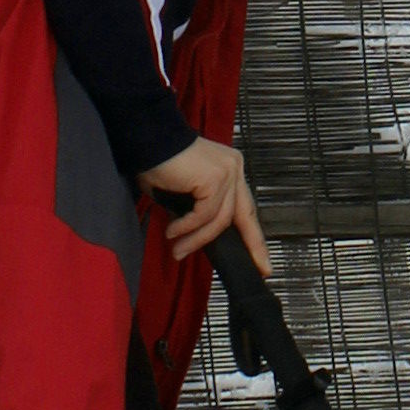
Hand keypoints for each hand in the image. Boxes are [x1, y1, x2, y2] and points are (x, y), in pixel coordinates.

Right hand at [142, 135, 264, 268]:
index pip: (246, 207)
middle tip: (258, 270)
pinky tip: (172, 232)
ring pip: (219, 220)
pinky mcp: (214, 178)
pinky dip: (187, 227)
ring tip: (178, 250)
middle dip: (253, 245)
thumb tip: (202, 237)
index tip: (261, 261)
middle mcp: (234, 168)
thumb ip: (201, 210)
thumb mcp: (187, 193)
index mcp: (231, 169)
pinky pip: (203, 215)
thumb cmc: (160, 164)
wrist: (148, 139)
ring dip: (196, 240)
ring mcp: (227, 172)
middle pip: (245, 215)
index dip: (253, 236)